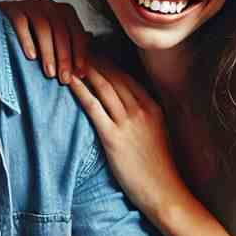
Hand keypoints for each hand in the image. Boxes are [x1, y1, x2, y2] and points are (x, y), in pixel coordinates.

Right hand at [0, 0, 90, 82]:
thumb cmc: (31, 40)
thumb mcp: (52, 43)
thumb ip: (69, 50)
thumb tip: (85, 68)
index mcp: (63, 11)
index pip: (76, 32)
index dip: (80, 53)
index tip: (80, 74)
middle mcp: (48, 4)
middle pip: (61, 30)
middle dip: (65, 56)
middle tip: (64, 79)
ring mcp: (29, 4)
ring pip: (43, 27)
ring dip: (48, 52)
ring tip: (49, 73)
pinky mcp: (11, 8)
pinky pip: (21, 23)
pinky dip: (27, 40)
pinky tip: (30, 57)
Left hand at [69, 57, 178, 218]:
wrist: (165, 192)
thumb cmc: (161, 167)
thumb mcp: (159, 133)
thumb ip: (147, 115)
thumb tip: (132, 104)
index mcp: (152, 106)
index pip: (126, 76)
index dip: (108, 61)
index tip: (94, 49)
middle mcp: (140, 109)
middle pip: (113, 76)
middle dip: (94, 58)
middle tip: (78, 44)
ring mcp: (127, 122)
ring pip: (103, 87)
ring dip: (85, 69)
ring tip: (70, 55)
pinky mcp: (113, 137)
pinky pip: (93, 107)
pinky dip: (81, 91)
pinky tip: (69, 81)